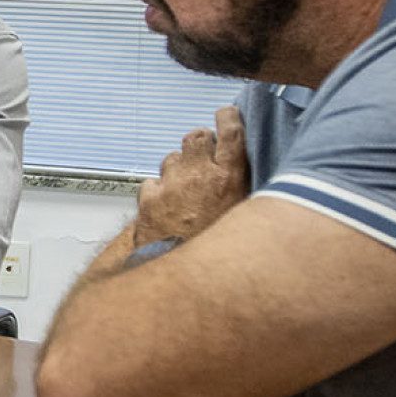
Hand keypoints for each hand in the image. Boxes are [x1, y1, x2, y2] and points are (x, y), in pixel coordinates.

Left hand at [134, 104, 248, 246]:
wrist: (187, 282)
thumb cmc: (220, 254)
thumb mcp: (245, 219)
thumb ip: (244, 193)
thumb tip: (246, 181)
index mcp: (230, 179)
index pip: (230, 132)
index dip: (227, 118)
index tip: (226, 114)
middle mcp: (199, 176)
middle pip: (195, 137)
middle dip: (198, 143)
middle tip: (201, 156)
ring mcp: (171, 185)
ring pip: (171, 159)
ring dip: (178, 168)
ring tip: (185, 190)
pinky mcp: (149, 198)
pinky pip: (152, 183)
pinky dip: (158, 190)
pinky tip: (166, 206)